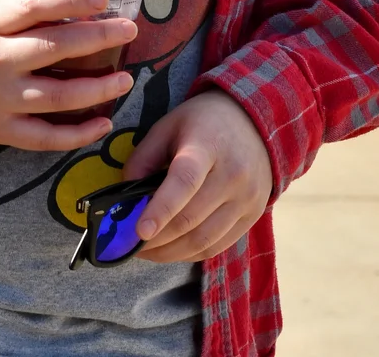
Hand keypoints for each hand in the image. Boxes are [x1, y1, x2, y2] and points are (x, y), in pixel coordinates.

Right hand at [0, 0, 136, 151]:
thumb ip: (17, 14)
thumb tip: (68, 8)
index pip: (34, 6)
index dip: (70, 0)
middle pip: (54, 48)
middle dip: (98, 38)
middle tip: (129, 30)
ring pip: (58, 96)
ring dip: (98, 89)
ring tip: (125, 79)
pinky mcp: (1, 131)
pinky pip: (46, 137)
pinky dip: (78, 134)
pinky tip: (103, 124)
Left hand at [122, 90, 272, 262]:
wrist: (254, 124)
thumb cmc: (202, 123)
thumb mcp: (168, 126)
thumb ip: (143, 158)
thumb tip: (125, 199)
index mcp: (206, 146)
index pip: (184, 181)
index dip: (161, 208)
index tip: (139, 231)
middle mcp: (232, 174)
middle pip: (191, 218)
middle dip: (156, 239)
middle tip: (129, 245)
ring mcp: (246, 198)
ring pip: (203, 240)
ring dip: (170, 253)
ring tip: (145, 252)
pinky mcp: (252, 216)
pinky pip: (217, 246)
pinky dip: (190, 254)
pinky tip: (171, 250)